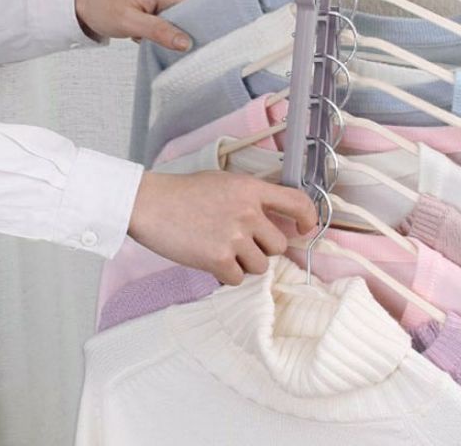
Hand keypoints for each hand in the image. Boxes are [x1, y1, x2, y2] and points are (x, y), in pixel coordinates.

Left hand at [75, 0, 191, 51]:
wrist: (80, 4)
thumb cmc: (101, 8)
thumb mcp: (130, 22)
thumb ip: (160, 31)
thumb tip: (186, 43)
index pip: (196, 8)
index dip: (200, 26)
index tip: (200, 46)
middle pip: (190, 15)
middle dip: (185, 33)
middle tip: (179, 50)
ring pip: (180, 21)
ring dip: (172, 35)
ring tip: (160, 44)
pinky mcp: (156, 8)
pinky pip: (170, 23)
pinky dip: (164, 34)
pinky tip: (153, 40)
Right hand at [128, 171, 317, 284]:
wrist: (151, 204)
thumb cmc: (184, 193)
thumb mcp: (226, 182)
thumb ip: (251, 197)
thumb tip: (271, 216)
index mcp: (252, 189)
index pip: (297, 202)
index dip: (309, 218)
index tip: (305, 229)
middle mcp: (248, 213)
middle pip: (279, 245)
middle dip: (264, 249)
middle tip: (243, 243)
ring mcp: (234, 236)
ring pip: (261, 266)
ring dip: (246, 264)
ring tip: (223, 250)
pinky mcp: (217, 259)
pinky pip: (238, 279)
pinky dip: (227, 275)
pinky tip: (211, 260)